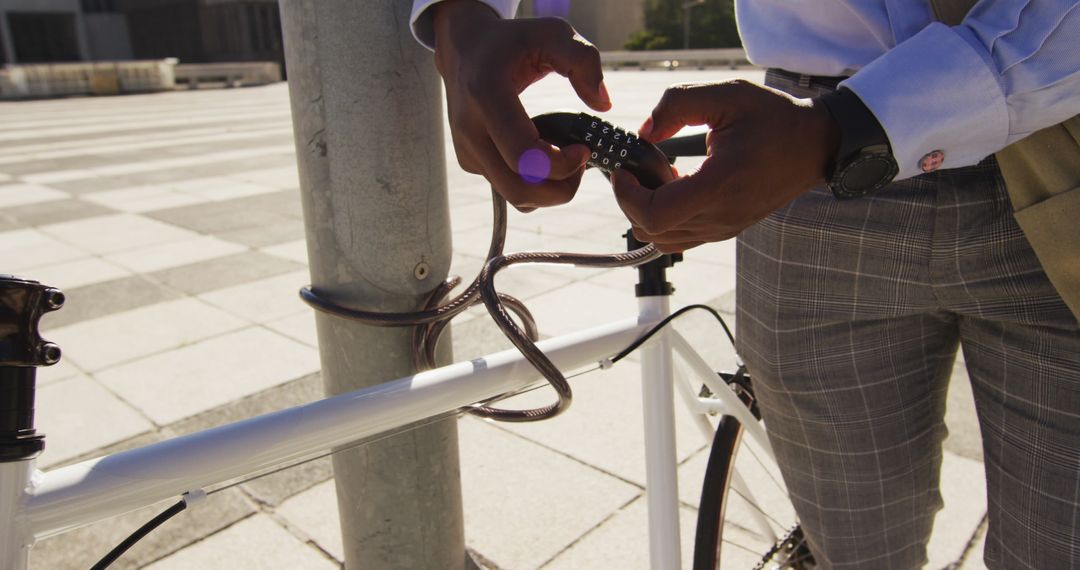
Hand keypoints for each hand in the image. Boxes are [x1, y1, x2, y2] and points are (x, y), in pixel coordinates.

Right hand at [432, 0, 610, 210]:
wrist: (464, 49)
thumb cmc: (513, 40)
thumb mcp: (552, 33)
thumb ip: (583, 60)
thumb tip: (603, 104)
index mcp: (487, 95)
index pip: (524, 155)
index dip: (561, 165)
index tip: (584, 149)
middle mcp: (470, 129)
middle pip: (519, 190)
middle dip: (561, 190)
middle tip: (581, 163)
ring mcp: (466, 150)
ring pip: (514, 197)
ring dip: (549, 191)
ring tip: (565, 162)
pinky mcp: (469, 162)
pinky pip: (507, 190)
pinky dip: (534, 184)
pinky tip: (544, 157)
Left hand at [611, 80, 839, 251]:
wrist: (815, 145)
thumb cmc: (774, 118)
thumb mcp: (727, 95)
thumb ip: (678, 104)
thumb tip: (645, 131)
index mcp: (719, 185)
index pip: (655, 215)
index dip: (627, 195)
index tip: (625, 169)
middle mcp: (721, 216)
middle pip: (651, 230)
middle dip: (631, 201)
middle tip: (637, 169)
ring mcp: (724, 228)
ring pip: (662, 240)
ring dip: (647, 212)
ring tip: (657, 178)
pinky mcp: (726, 230)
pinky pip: (680, 239)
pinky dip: (665, 221)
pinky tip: (674, 188)